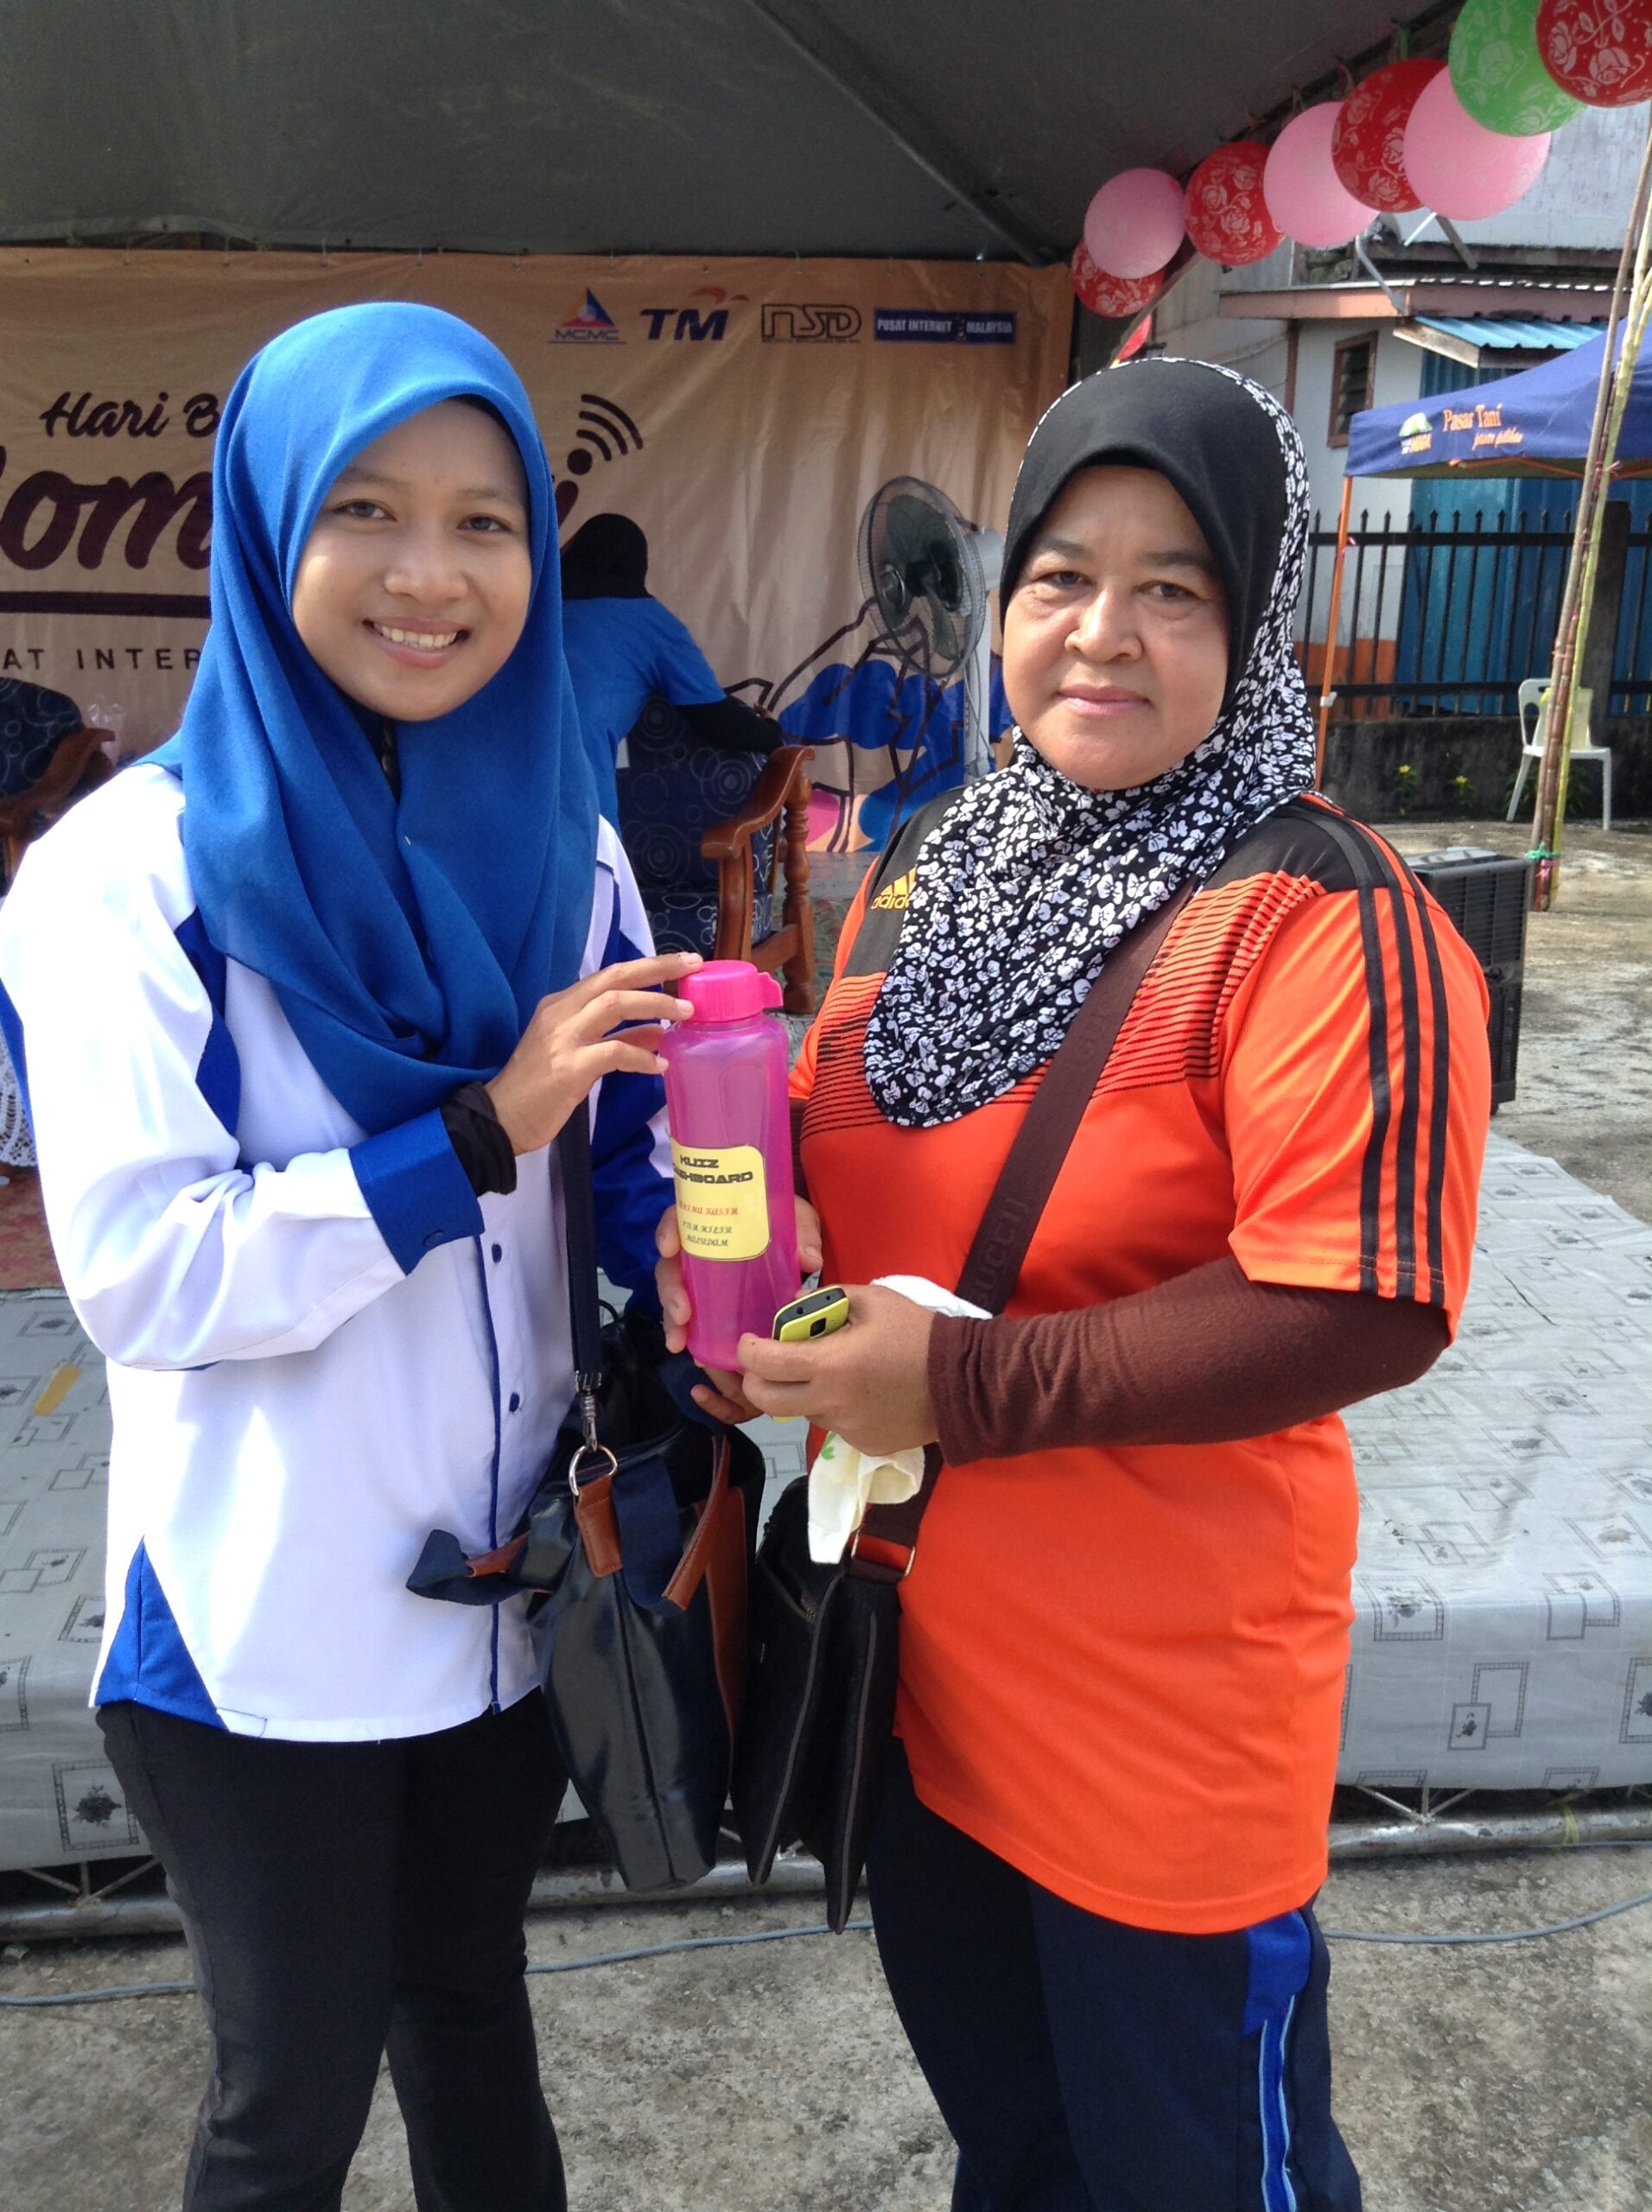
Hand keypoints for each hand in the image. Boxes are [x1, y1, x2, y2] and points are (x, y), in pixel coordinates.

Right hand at [485, 952, 699, 1156]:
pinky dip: (642, 1056)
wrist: (498, 1120)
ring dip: (655, 1006)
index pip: (609, 976)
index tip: (681, 963)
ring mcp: (563, 1038)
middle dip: (656, 969)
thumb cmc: (537, 1089)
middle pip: (614, 978)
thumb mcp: (577, 1054)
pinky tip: (660, 1066)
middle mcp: (561, 1013)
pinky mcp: (568, 1068)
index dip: (647, 967)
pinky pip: (614, 1052)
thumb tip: (657, 1031)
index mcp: (560, 1005)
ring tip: (687, 1014)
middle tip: (693, 965)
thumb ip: (614, 1038)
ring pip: (614, 1004)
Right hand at [656, 1195, 822, 1423]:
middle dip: (670, 1290)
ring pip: (676, 1296)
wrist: (796, 1239)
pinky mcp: (711, 1302)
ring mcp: (702, 1278)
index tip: (669, 1248)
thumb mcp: (798, 1220)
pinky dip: (690, 1336)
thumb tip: (809, 1260)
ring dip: (673, 1320)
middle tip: (681, 1312)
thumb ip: (802, 1235)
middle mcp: (700, 1248)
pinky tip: (693, 1353)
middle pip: (672, 1266)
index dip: (669, 1231)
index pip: (680, 1218)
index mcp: (715, 1220)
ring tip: (678, 1342)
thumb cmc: (788, 1222)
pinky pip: (693, 1318)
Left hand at [733, 1283, 936, 1457]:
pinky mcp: (864, 1445)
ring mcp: (847, 1430)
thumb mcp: (873, 1300)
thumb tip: (795, 1305)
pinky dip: (838, 1408)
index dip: (747, 1351)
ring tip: (836, 1373)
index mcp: (829, 1365)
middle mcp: (830, 1403)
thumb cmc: (918, 1334)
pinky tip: (864, 1393)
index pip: (764, 1364)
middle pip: (767, 1402)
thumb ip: (828, 1300)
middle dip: (756, 1382)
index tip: (749, 1342)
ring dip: (805, 1393)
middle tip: (769, 1366)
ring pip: (804, 1412)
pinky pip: (836, 1425)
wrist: (965, 1382)